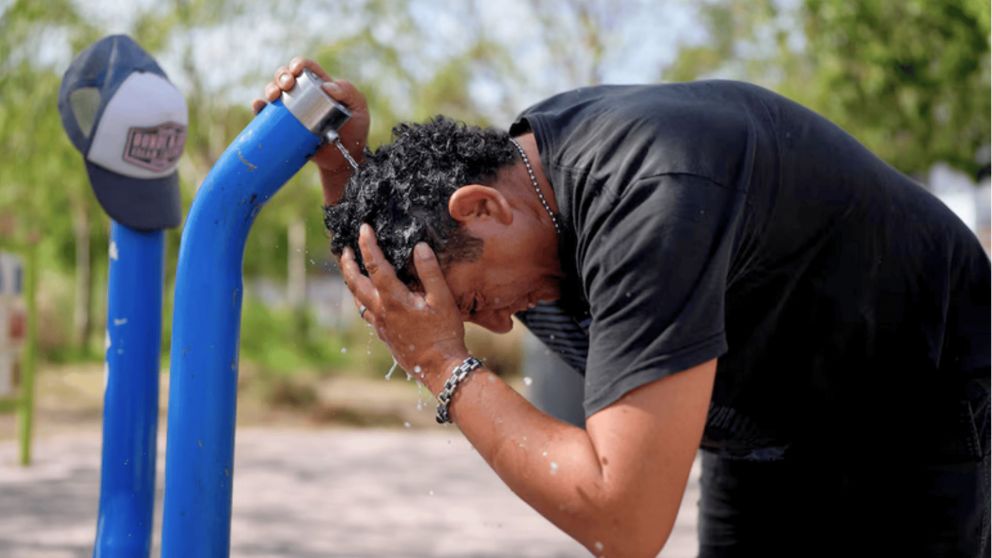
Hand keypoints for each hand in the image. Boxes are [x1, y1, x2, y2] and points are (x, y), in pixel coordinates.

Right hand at [251, 57, 369, 175]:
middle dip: (282, 75)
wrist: (344, 159)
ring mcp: (292, 110)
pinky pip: (267, 114)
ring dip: (270, 88)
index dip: (298, 64)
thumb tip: (327, 87)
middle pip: (286, 76)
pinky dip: (259, 107)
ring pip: (274, 91)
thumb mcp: (358, 108)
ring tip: (274, 96)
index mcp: (320, 85)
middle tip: (287, 85)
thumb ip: (348, 92)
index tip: (297, 70)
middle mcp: (303, 94)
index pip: (306, 68)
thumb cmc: (354, 131)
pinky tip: (259, 106)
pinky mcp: (283, 126)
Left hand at [340, 224, 468, 393]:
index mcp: (394, 300)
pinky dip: (363, 298)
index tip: (364, 228)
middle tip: (344, 249)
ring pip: (358, 299)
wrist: (440, 369)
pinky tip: (370, 297)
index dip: (367, 245)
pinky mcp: (385, 335)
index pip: (375, 266)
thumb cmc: (444, 334)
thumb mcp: (442, 300)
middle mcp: (381, 312)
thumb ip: (430, 272)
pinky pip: (367, 312)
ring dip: (352, 281)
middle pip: (355, 283)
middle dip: (347, 264)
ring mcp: (381, 325)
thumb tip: (419, 247)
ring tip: (352, 269)